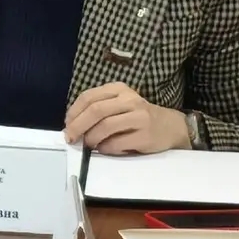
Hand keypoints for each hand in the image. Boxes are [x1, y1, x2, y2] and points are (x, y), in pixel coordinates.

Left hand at [65, 82, 190, 153]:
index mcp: (118, 89)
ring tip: (88, 145)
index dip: (74, 112)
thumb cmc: (138, 116)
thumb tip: (72, 125)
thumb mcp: (119, 104)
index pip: (88, 97)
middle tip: (71, 138)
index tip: (67, 125)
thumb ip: (98, 109)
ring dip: (91, 138)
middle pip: (95, 110)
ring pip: (105, 126)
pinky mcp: (145, 135)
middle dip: (78, 126)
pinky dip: (106, 148)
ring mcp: (139, 117)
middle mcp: (129, 100)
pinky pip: (117, 143)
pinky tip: (105, 149)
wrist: (171, 126)